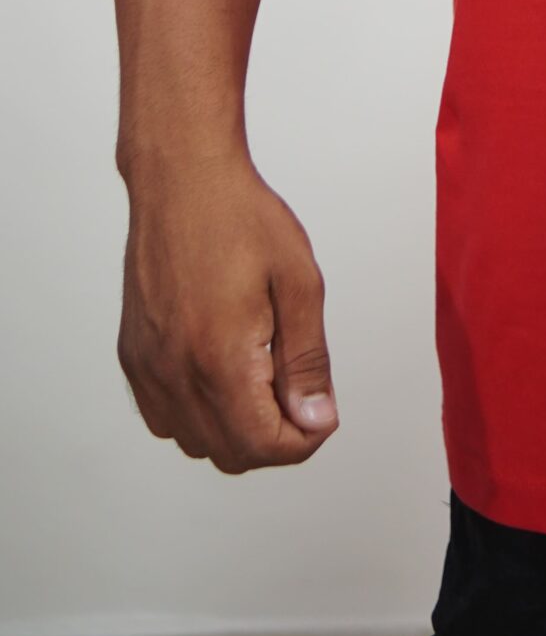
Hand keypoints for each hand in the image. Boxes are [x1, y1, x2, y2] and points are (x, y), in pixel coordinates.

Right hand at [118, 150, 338, 470]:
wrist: (182, 180)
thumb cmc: (240, 218)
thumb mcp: (299, 283)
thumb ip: (308, 361)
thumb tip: (316, 419)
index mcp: (219, 358)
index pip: (263, 446)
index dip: (304, 440)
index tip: (322, 411)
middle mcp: (175, 373)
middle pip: (231, 455)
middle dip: (274, 438)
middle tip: (299, 390)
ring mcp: (148, 369)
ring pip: (195, 443)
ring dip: (236, 429)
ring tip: (264, 374)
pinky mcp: (134, 358)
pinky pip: (166, 418)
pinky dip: (199, 413)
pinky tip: (225, 369)